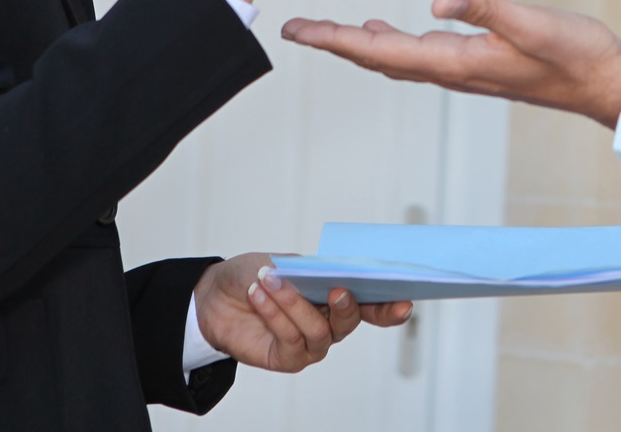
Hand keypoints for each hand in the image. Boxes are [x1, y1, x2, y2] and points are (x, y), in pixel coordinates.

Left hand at [192, 254, 413, 373]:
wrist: (216, 295)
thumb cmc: (257, 273)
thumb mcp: (285, 262)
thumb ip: (309, 270)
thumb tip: (328, 273)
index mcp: (338, 295)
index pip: (373, 304)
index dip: (391, 306)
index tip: (403, 300)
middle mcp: (330, 322)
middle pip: (352, 321)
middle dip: (347, 306)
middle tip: (337, 289)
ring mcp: (310, 344)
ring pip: (318, 330)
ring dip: (293, 303)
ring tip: (269, 280)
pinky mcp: (288, 358)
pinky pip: (291, 340)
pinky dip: (275, 314)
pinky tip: (258, 294)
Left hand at [281, 0, 620, 127]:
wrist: (606, 82)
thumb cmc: (576, 55)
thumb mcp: (533, 24)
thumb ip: (487, 10)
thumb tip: (437, 1)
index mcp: (458, 60)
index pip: (383, 52)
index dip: (337, 40)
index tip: (299, 31)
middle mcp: (454, 69)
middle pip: (379, 58)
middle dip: (335, 44)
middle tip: (296, 30)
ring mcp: (465, 68)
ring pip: (398, 56)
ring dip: (360, 45)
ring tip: (330, 31)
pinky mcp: (479, 61)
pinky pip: (422, 52)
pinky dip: (394, 42)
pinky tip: (389, 29)